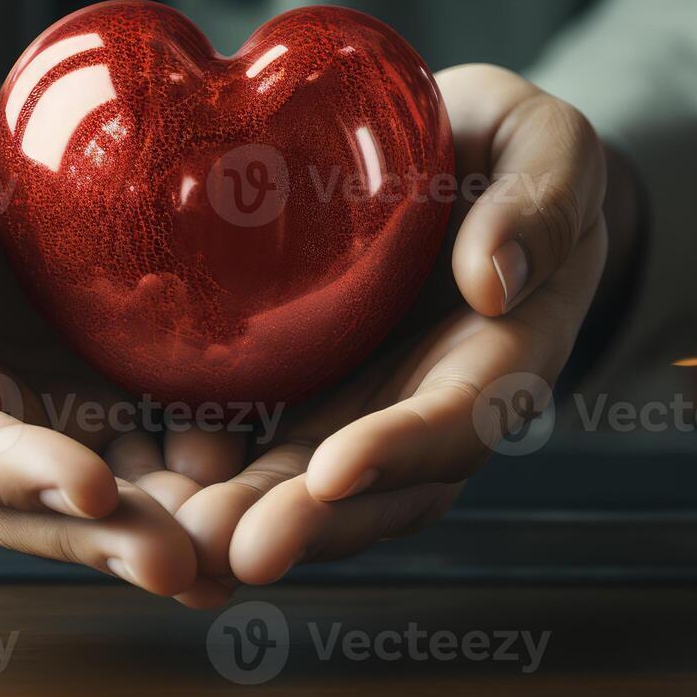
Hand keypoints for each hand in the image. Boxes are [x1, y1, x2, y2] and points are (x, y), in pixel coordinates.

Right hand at [0, 61, 244, 597]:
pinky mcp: (101, 392)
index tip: (91, 482)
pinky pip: (154, 445)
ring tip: (239, 553)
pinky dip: (207, 474)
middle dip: (104, 537)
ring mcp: (40, 411)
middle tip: (184, 563)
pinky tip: (271, 489)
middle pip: (25, 501)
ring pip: (101, 494)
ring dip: (166, 529)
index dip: (14, 472)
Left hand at [172, 65, 621, 594]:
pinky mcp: (301, 394)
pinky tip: (148, 503)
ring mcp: (362, 409)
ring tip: (180, 545)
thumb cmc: (505, 148)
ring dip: (248, 523)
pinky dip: (210, 482)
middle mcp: (431, 404)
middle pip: (378, 488)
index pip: (459, 418)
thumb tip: (494, 280)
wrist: (450, 159)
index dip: (399, 449)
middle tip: (229, 549)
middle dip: (307, 525)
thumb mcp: (547, 146)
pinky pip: (258, 449)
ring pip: (309, 489)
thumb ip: (540, 201)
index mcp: (505, 355)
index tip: (334, 471)